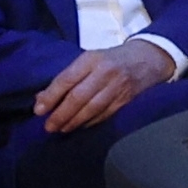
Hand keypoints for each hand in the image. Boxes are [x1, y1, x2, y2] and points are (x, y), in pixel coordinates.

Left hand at [29, 36, 178, 137]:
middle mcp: (105, 72)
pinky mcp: (127, 99)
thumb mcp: (88, 61)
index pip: (67, 80)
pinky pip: (105, 113)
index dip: (51, 96)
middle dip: (61, 114)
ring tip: (61, 129)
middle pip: (78, 97)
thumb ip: (67, 78)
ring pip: (92, 108)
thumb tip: (42, 99)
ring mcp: (118, 86)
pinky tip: (80, 126)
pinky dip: (90, 122)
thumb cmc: (110, 59)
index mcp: (91, 59)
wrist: (148, 59)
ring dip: (74, 121)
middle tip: (49, 127)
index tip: (39, 111)